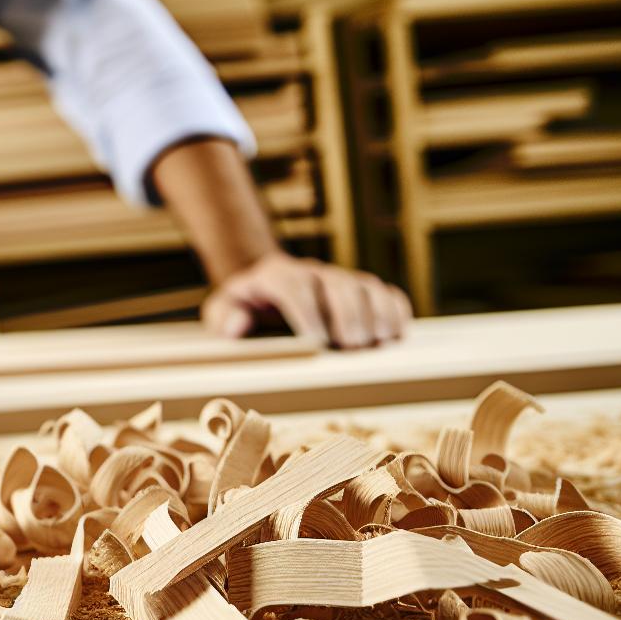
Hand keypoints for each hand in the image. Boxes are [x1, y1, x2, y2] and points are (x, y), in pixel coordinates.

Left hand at [202, 251, 410, 349]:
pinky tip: (397, 334)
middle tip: (351, 347)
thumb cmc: (244, 306)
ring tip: (378, 343)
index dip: (307, 311)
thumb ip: (224, 316)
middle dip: (347, 314)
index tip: (317, 341)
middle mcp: (312, 272)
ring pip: (366, 285)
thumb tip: (238, 326)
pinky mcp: (361, 288)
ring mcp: (340, 277)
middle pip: (337, 283)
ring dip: (376, 313)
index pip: (294, 285)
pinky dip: (396, 310)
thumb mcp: (223, 308)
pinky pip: (385, 292)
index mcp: (276, 275)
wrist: (266, 286)